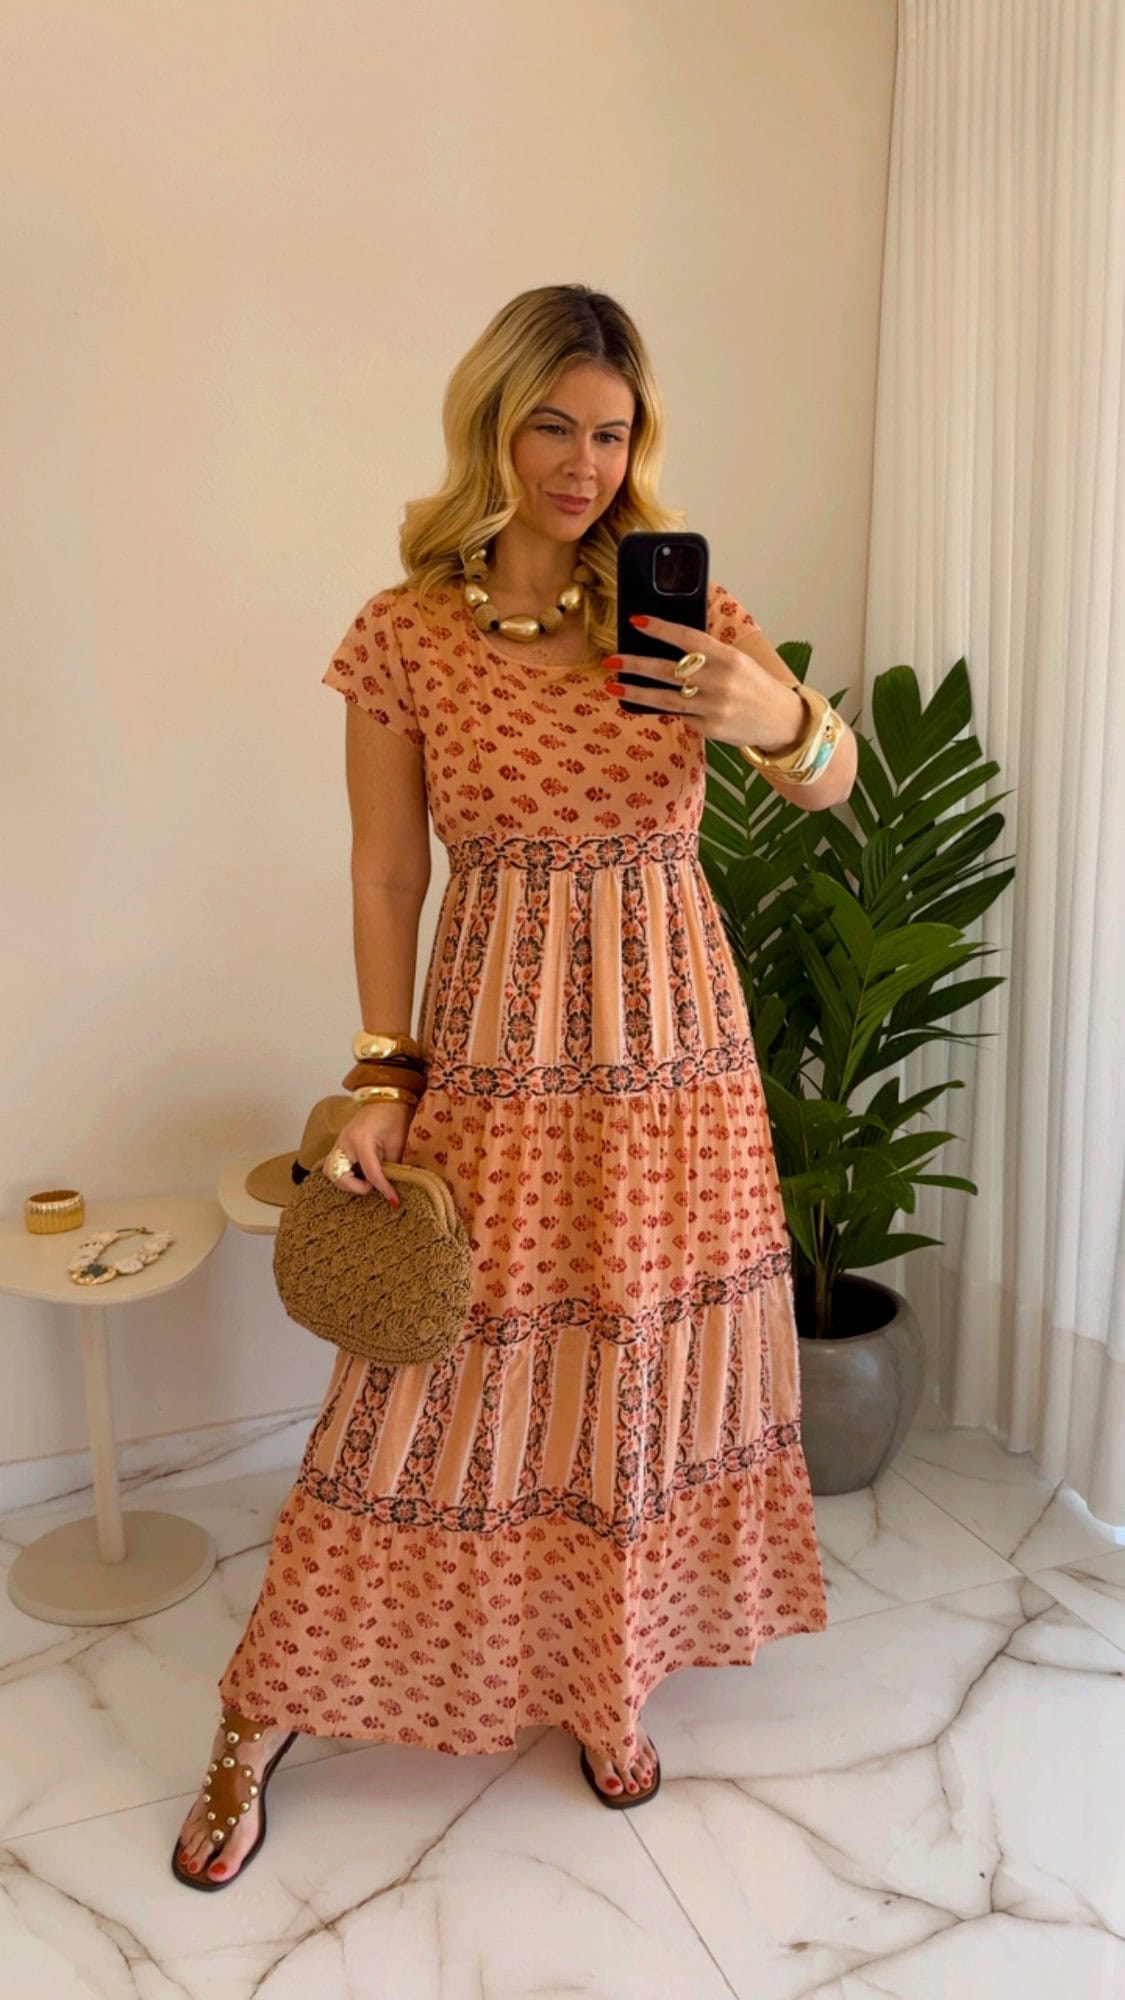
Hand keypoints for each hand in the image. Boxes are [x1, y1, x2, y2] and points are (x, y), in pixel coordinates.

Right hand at [321, 1100, 413, 1203]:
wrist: (384, 1096)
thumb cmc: (393, 1115)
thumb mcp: (397, 1142)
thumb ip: (393, 1165)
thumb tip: (392, 1185)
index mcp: (361, 1140)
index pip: (370, 1173)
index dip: (382, 1188)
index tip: (394, 1200)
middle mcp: (345, 1142)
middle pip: (338, 1175)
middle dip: (354, 1187)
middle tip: (372, 1186)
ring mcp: (339, 1142)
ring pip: (331, 1171)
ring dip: (346, 1182)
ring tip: (365, 1181)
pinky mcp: (340, 1144)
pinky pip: (334, 1164)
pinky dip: (344, 1174)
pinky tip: (360, 1174)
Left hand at [605, 613, 807, 753]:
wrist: (781, 720)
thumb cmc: (755, 685)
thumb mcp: (737, 660)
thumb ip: (708, 653)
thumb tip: (668, 644)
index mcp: (729, 657)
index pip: (688, 638)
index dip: (660, 629)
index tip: (636, 621)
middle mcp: (721, 682)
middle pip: (669, 671)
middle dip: (636, 665)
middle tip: (612, 660)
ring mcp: (714, 708)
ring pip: (665, 699)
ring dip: (636, 692)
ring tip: (613, 686)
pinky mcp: (710, 729)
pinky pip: (680, 716)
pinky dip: (665, 708)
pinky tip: (648, 703)